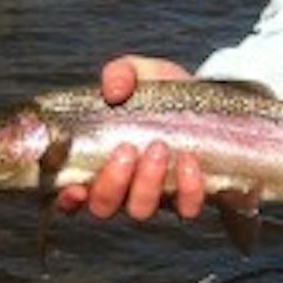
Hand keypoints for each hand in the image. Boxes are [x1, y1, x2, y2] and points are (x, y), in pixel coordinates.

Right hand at [55, 54, 203, 222]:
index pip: (72, 194)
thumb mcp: (142, 73)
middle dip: (112, 182)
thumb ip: (120, 73)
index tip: (76, 186)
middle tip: (127, 150)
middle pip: (103, 206)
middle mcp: (124, 187)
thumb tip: (113, 90)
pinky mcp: (188, 200)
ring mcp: (155, 197)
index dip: (68, 198)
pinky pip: (185, 208)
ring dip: (146, 183)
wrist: (214, 107)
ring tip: (159, 148)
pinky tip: (189, 161)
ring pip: (140, 210)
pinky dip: (187, 189)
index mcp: (101, 162)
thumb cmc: (166, 96)